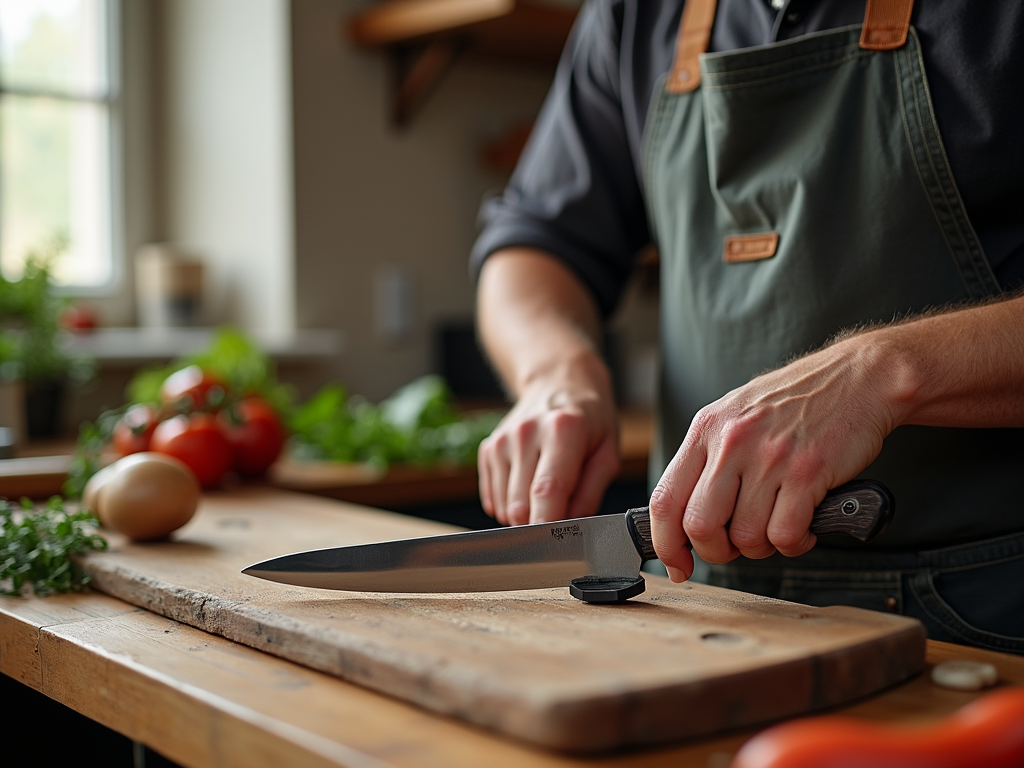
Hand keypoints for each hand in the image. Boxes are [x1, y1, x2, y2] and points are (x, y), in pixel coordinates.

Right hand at [478, 354, 620, 525]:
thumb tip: (572, 527)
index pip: (547, 491)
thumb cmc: (589, 419)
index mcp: (563, 430)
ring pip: (505, 507)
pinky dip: (510, 504)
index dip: (547, 527)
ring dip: (525, 515)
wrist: (559, 380)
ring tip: (547, 493)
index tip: (554, 549)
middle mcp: (526, 433)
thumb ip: (591, 493)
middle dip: (540, 524)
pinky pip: (493, 498)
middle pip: (521, 505)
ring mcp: (502, 440)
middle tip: (561, 513)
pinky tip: (529, 485)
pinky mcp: (488, 448)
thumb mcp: (608, 452)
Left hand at [649, 334, 904, 580]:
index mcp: (705, 429)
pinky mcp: (807, 473)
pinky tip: (804, 526)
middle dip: (717, 552)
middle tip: (736, 546)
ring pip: (746, 538)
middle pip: (700, 527)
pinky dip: (794, 544)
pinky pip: (785, 536)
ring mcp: (768, 457)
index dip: (666, 543)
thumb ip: (707, 460)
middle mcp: (731, 442)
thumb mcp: (735, 416)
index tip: (677, 564)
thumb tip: (683, 520)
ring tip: (777, 526)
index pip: (665, 500)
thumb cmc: (796, 403)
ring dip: (762, 547)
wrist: (857, 378)